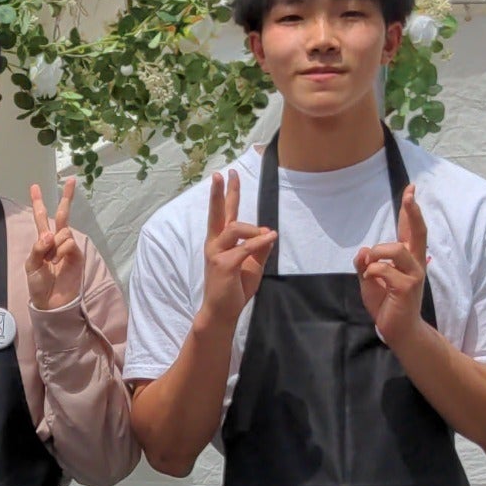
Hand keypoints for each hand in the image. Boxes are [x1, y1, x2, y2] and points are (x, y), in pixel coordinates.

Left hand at [24, 179, 85, 312]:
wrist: (51, 302)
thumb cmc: (39, 285)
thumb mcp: (32, 266)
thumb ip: (38, 249)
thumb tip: (50, 234)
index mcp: (43, 241)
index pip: (41, 218)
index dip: (38, 202)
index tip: (35, 186)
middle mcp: (57, 241)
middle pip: (62, 214)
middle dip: (66, 197)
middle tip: (71, 180)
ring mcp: (68, 247)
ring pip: (64, 231)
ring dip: (56, 244)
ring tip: (53, 261)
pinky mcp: (77, 255)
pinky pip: (69, 243)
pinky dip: (63, 250)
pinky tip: (60, 261)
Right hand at [196, 170, 277, 329]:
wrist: (222, 311)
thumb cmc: (234, 288)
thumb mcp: (252, 264)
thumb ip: (259, 248)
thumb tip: (268, 232)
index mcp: (220, 241)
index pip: (223, 213)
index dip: (226, 193)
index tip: (228, 174)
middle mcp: (215, 243)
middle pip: (218, 212)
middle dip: (221, 192)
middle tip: (223, 173)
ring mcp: (217, 253)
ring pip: (235, 228)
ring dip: (253, 229)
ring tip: (266, 233)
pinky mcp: (224, 264)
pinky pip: (245, 248)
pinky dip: (259, 242)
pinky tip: (270, 237)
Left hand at [356, 182, 428, 345]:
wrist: (397, 329)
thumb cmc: (385, 303)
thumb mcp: (368, 280)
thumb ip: (365, 264)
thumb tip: (363, 249)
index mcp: (407, 259)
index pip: (410, 229)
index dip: (410, 210)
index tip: (411, 188)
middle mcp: (415, 263)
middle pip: (419, 232)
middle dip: (413, 212)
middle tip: (410, 195)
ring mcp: (414, 274)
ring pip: (396, 249)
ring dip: (378, 253)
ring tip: (370, 267)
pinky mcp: (408, 287)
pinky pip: (385, 270)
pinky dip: (372, 272)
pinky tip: (370, 280)